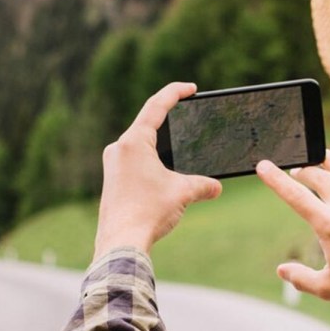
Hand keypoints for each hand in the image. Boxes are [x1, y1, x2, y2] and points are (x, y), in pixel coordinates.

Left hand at [93, 83, 221, 261]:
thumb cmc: (148, 212)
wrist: (121, 242)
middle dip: (169, 120)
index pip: (156, 106)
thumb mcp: (183, 193)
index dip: (175, 93)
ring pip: (140, 145)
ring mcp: (112, 165)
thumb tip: (216, 187)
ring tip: (179, 146)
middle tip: (187, 114)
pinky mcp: (112, 181)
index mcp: (133, 142)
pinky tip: (164, 174)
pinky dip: (152, 161)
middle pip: (147, 124)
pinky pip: (135, 161)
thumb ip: (203, 185)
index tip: (190, 88)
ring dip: (161, 144)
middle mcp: (118, 149)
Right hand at [256, 150, 329, 314]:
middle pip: (318, 177)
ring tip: (316, 157)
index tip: (263, 166)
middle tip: (295, 171)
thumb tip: (282, 271)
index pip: (295, 196)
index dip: (276, 180)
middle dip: (302, 170)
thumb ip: (302, 278)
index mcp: (329, 225)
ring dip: (326, 161)